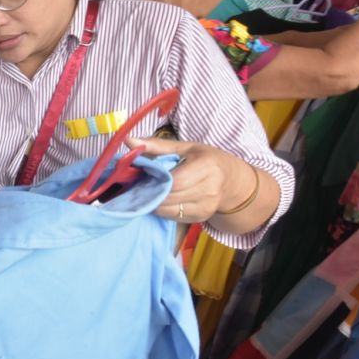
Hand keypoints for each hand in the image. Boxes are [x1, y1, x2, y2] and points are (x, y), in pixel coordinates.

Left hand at [127, 137, 242, 223]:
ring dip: (155, 203)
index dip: (156, 181)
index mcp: (206, 166)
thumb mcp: (184, 147)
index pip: (175, 181)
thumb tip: (128, 141)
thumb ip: (155, 145)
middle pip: (171, 197)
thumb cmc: (204, 159)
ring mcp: (207, 206)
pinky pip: (174, 217)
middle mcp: (210, 189)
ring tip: (149, 192)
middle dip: (151, 192)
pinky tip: (161, 200)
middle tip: (140, 186)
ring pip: (169, 210)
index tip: (142, 177)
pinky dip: (163, 210)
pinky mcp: (202, 217)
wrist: (230, 180)